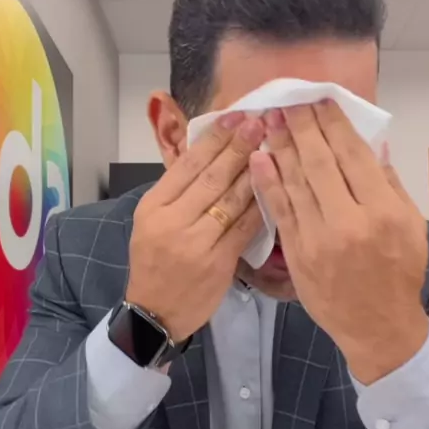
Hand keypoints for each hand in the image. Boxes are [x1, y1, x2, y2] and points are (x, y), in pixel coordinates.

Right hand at [127, 113, 264, 341]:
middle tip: (261, 122)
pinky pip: (245, 227)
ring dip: (255, 171)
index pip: (188, 164)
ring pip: (231, 200)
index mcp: (154, 206)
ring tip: (273, 146)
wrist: (155, 312)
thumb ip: (177, 192)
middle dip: (239, 147)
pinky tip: (277, 187)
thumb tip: (210, 153)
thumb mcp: (151, 222)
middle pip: (212, 177)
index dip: (215, 139)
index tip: (236, 116)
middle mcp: (173, 221)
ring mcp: (196, 243)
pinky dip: (261, 206)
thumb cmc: (154, 263)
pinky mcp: (219, 262)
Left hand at [250, 101, 428, 383]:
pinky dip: (268, 184)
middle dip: (300, 128)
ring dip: (280, 148)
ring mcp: (319, 239)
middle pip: (319, 163)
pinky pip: (280, 212)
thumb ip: (390, 183)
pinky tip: (259, 160)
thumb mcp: (411, 225)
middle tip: (284, 103)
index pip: (352, 155)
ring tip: (267, 121)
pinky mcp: (297, 255)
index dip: (333, 124)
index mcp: (383, 210)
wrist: (377, 325)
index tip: (318, 101)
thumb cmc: (399, 272)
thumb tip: (373, 144)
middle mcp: (350, 221)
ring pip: (295, 183)